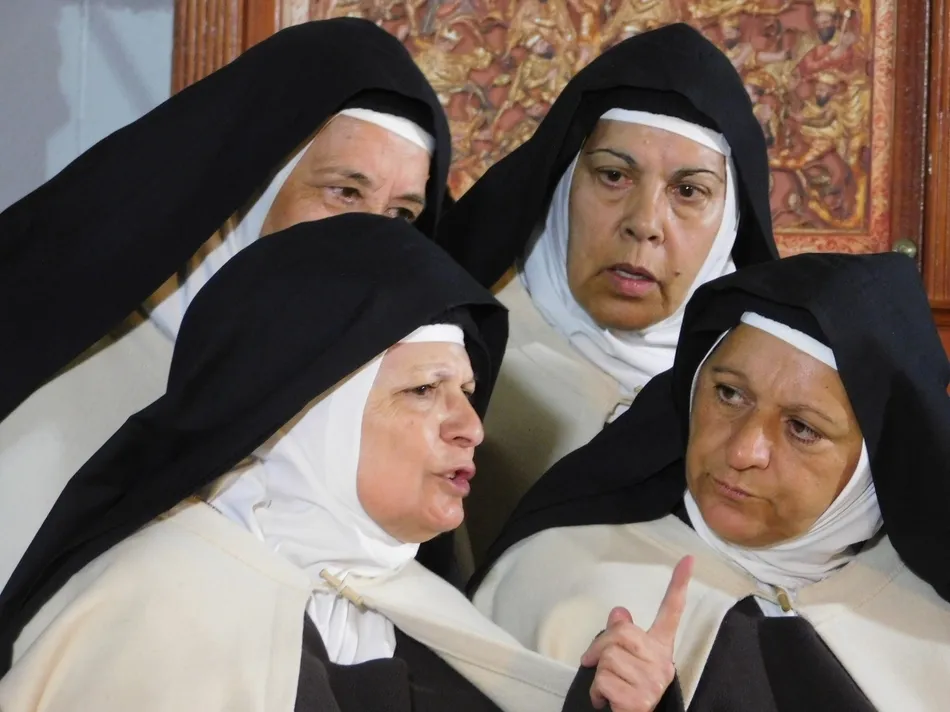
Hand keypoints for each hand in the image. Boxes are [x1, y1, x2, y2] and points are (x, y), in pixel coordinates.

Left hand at [579, 556, 693, 711]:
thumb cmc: (627, 692)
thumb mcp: (626, 662)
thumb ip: (622, 637)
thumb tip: (618, 612)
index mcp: (660, 648)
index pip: (671, 612)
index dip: (679, 584)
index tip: (688, 559)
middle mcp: (662, 662)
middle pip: (620, 633)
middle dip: (598, 647)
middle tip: (593, 663)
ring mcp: (653, 682)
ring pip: (607, 659)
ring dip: (597, 676)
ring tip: (610, 689)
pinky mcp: (640, 699)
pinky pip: (602, 681)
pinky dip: (596, 693)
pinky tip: (607, 702)